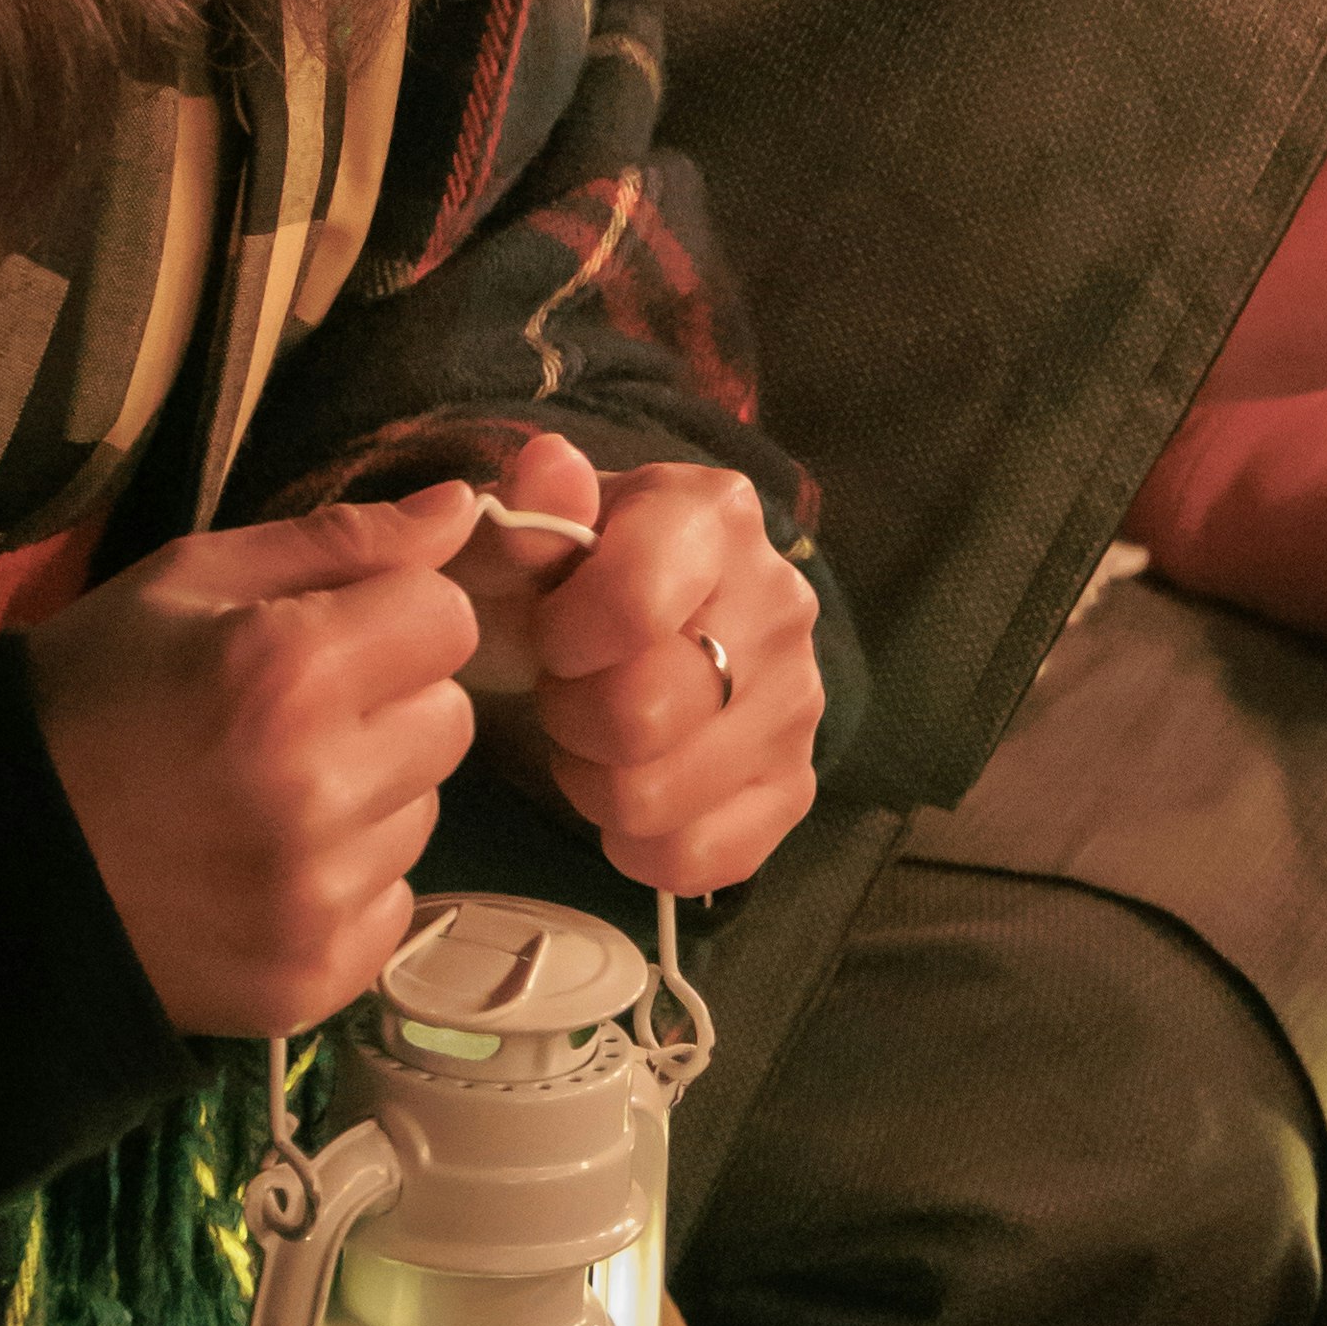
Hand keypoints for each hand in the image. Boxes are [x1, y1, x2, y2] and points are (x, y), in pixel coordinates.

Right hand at [27, 482, 483, 1033]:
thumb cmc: (83, 698)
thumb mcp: (186, 580)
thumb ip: (338, 540)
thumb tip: (463, 507)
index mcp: (287, 670)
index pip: (447, 619)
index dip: (396, 616)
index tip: (333, 635)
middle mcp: (317, 789)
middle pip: (449, 718)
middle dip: (388, 704)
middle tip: (289, 718)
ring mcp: (316, 898)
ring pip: (423, 811)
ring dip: (369, 795)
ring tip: (264, 795)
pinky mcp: (312, 977)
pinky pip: (392, 903)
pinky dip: (345, 884)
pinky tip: (261, 867)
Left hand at [478, 427, 822, 892]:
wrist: (635, 625)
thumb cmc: (568, 576)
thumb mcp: (528, 531)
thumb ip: (528, 510)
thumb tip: (548, 466)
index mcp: (715, 516)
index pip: (636, 603)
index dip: (563, 639)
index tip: (552, 635)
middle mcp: (779, 602)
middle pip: (641, 715)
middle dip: (571, 718)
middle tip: (568, 694)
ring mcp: (798, 699)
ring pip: (656, 798)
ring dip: (597, 784)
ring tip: (598, 740)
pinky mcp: (796, 783)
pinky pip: (701, 860)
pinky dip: (642, 847)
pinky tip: (633, 797)